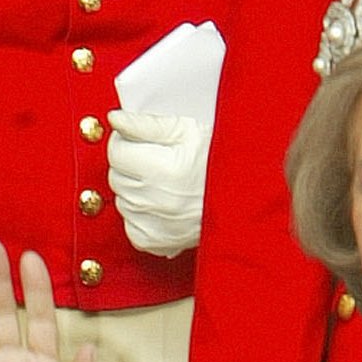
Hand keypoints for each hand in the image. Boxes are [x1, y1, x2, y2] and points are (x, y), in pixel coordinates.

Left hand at [107, 110, 209, 256]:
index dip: (126, 141)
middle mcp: (159, 201)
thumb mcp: (187, 130)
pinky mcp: (159, 243)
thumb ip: (147, 124)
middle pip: (116, 177)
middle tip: (155, 160)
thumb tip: (115, 119)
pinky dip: (140, 216)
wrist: (247, 197)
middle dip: (130, 165)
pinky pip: (131, 227)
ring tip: (161, 183)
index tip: (140, 141)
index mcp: (164, 170)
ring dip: (135, 190)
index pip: (116, 152)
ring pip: (122, 201)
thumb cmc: (221, 162)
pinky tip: (159, 205)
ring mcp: (158, 225)